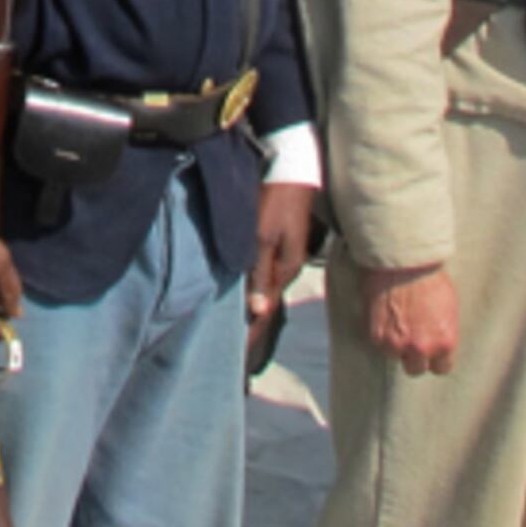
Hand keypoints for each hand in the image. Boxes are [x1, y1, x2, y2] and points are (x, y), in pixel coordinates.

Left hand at [248, 180, 318, 361]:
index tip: (238, 360)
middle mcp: (285, 267)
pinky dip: (253, 287)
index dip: (251, 335)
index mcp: (284, 270)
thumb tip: (258, 311)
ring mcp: (283, 255)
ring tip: (236, 328)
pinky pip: (263, 273)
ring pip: (263, 288)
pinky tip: (244, 292)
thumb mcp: (263, 238)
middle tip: (234, 350)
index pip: (265, 312)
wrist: (291, 166)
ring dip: (251, 307)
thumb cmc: (274, 201)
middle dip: (251, 326)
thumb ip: (259, 273)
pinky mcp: (277, 242)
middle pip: (265, 304)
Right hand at [358, 260, 456, 375]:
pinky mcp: (376, 336)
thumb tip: (437, 340)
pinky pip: (378, 342)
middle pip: (416, 369)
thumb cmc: (429, 277)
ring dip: (393, 342)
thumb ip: (442, 331)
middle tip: (408, 337)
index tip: (428, 349)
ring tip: (394, 318)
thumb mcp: (448, 307)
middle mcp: (421, 348)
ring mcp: (396, 344)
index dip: (434, 358)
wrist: (403, 260)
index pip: (441, 368)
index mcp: (444, 343)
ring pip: (393, 354)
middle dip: (412, 356)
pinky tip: (383, 312)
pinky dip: (379, 330)